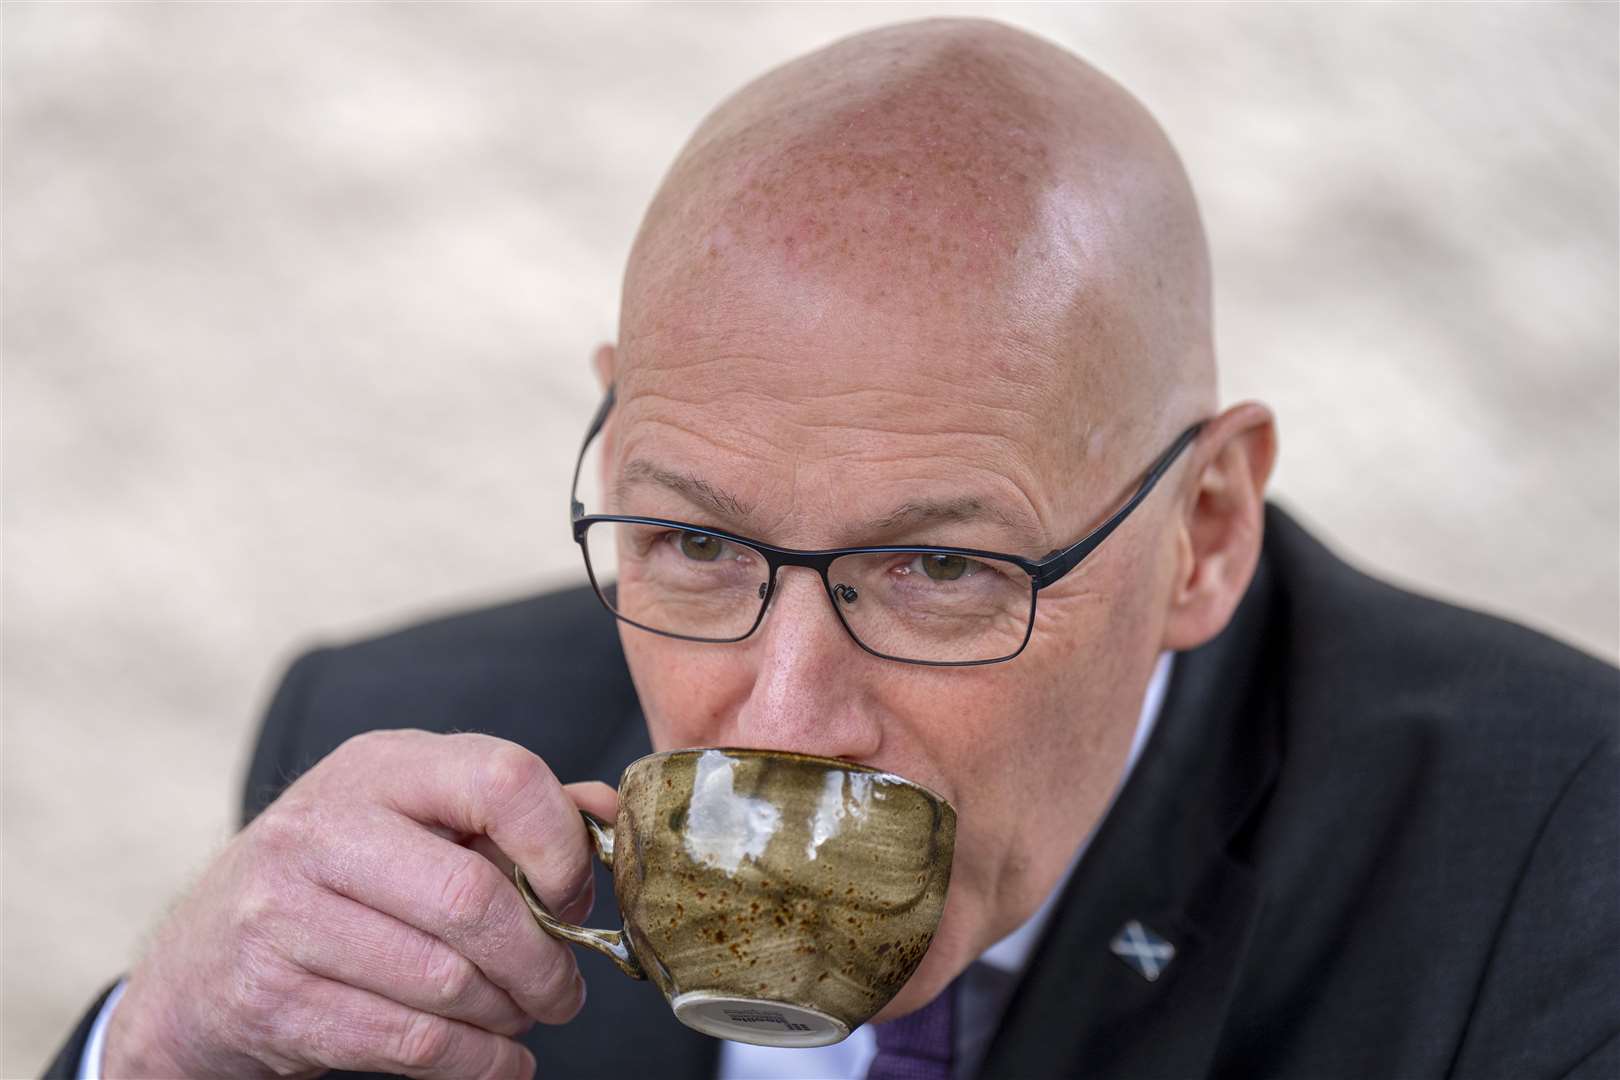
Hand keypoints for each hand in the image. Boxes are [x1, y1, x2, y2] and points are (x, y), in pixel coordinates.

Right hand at [101, 729, 618, 1078]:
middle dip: (542, 959)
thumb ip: (513, 811)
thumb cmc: (337, 880)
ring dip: (508, 1015)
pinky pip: (407, 1044)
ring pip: (445, 981)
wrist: (195, 965)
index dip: (560, 845)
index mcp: (379, 766)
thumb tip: (609, 811)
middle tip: (565, 989)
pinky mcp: (271, 1000)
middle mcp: (322, 828)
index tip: (575, 896)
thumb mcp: (413, 819)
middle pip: (473, 898)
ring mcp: (282, 914)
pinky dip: (474, 1064)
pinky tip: (497, 1062)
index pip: (500, 778)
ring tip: (523, 1018)